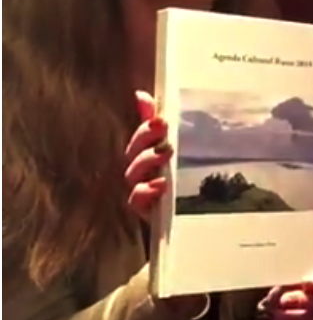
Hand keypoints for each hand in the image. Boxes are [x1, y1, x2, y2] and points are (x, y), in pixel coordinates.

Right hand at [124, 91, 172, 220]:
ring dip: (147, 160)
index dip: (144, 120)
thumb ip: (154, 125)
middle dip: (145, 137)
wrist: (174, 224)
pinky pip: (136, 201)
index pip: (139, 135)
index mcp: (143, 158)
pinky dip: (145, 191)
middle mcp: (137, 173)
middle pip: (132, 152)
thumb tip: (141, 95)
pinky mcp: (141, 213)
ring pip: (132, 174)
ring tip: (165, 152)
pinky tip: (160, 185)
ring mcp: (136, 192)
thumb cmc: (167, 186)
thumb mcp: (167, 153)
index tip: (152, 106)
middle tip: (162, 127)